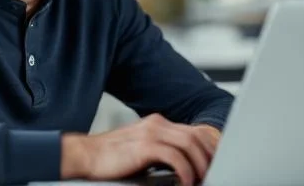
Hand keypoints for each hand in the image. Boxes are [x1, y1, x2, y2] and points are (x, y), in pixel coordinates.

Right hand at [61, 114, 220, 185]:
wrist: (85, 155)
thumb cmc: (112, 158)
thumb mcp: (142, 150)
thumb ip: (162, 151)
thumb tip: (184, 165)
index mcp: (158, 123)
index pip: (193, 131)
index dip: (209, 147)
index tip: (217, 162)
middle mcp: (157, 124)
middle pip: (196, 135)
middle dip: (210, 156)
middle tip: (215, 172)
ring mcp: (151, 133)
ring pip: (189, 144)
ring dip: (200, 164)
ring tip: (202, 179)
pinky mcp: (144, 146)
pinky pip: (175, 156)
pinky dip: (185, 170)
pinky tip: (185, 182)